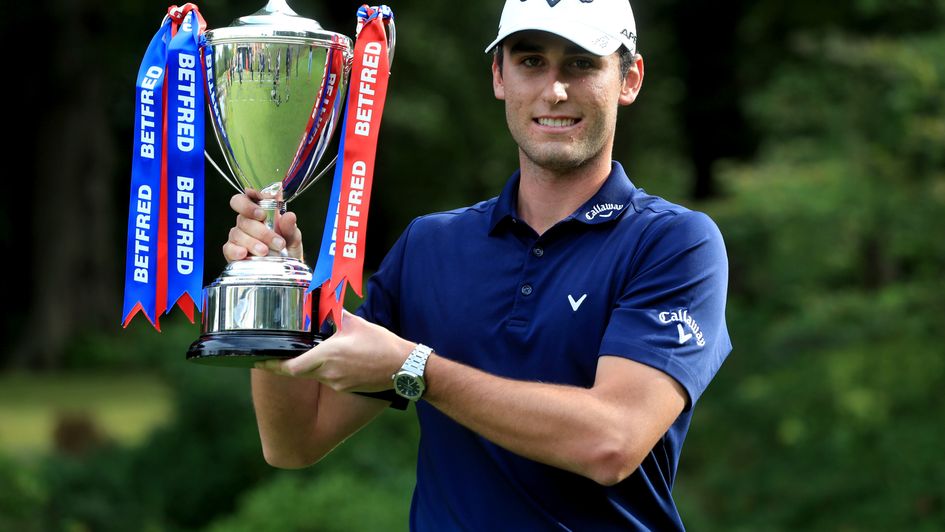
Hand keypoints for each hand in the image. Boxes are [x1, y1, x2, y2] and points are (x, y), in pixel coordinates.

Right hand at [222, 188, 303, 261]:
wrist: (284, 270)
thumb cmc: (286, 247)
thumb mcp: (292, 237)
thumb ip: (290, 227)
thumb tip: (289, 216)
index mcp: (259, 211)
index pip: (247, 198)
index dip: (250, 202)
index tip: (261, 213)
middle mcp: (246, 222)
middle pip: (243, 218)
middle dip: (260, 230)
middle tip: (276, 241)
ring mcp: (238, 236)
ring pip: (238, 234)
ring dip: (252, 243)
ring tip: (265, 252)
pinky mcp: (232, 251)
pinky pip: (228, 248)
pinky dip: (235, 251)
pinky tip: (244, 254)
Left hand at [255, 311, 414, 393]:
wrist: (403, 367)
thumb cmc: (381, 345)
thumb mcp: (356, 324)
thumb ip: (336, 312)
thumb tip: (324, 299)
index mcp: (327, 355)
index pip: (291, 367)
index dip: (273, 365)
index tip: (259, 361)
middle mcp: (329, 373)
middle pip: (299, 372)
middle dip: (288, 364)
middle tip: (279, 354)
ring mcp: (338, 383)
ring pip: (315, 375)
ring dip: (310, 365)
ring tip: (314, 351)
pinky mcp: (347, 388)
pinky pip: (329, 379)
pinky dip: (326, 370)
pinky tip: (336, 360)